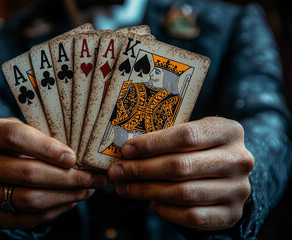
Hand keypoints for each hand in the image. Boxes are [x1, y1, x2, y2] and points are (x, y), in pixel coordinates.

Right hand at [0, 118, 106, 228]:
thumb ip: (51, 136)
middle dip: (68, 177)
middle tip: (94, 177)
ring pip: (32, 199)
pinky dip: (58, 209)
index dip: (47, 148)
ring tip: (89, 189)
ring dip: (67, 195)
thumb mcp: (30, 130)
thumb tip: (87, 154)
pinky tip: (73, 199)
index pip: (16, 138)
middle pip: (28, 173)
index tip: (72, 157)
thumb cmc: (22, 143)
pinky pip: (32, 217)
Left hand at [108, 117, 253, 230]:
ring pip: (183, 193)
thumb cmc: (203, 148)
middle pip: (181, 166)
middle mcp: (238, 160)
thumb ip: (167, 138)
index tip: (126, 150)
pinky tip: (152, 204)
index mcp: (228, 131)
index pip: (185, 136)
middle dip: (142, 170)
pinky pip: (192, 216)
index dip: (152, 144)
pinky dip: (167, 211)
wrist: (231, 173)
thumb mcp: (194, 134)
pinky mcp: (231, 213)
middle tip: (117, 172)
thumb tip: (126, 152)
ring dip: (147, 192)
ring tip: (124, 188)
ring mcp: (238, 189)